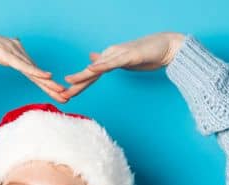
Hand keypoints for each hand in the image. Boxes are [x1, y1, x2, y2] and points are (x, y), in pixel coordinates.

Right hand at [0, 24, 67, 102]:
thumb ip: (0, 55)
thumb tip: (5, 57)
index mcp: (14, 53)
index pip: (32, 71)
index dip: (44, 83)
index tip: (55, 94)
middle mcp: (17, 50)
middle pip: (37, 72)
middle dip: (52, 86)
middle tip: (67, 97)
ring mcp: (12, 51)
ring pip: (33, 70)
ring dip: (48, 83)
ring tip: (61, 92)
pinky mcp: (5, 54)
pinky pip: (23, 65)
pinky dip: (36, 72)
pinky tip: (47, 77)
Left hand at [60, 32, 185, 101]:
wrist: (167, 46)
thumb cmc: (148, 54)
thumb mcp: (124, 60)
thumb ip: (108, 63)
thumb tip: (92, 60)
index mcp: (109, 59)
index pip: (91, 74)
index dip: (79, 84)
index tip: (66, 94)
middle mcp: (111, 55)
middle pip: (90, 72)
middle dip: (76, 84)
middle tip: (61, 94)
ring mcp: (120, 54)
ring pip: (98, 66)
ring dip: (83, 75)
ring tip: (69, 82)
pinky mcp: (130, 55)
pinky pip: (114, 61)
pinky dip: (102, 65)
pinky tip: (91, 69)